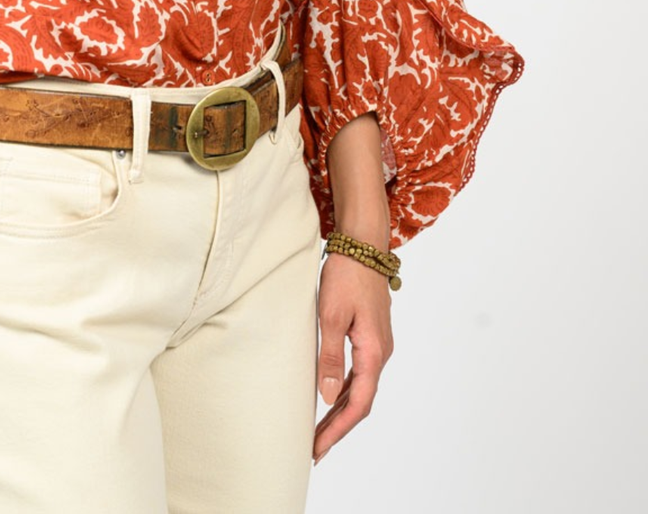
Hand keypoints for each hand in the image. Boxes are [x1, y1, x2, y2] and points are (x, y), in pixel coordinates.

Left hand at [312, 252, 393, 462]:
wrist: (363, 245)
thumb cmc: (346, 275)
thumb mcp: (331, 316)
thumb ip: (331, 358)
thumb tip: (327, 397)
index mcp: (373, 352)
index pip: (357, 404)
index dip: (338, 430)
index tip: (318, 448)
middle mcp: (380, 353)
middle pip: (360, 401)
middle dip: (338, 427)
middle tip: (314, 449)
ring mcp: (378, 345)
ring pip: (360, 388)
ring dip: (340, 411)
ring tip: (319, 430)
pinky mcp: (371, 335)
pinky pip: (359, 372)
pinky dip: (344, 390)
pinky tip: (330, 396)